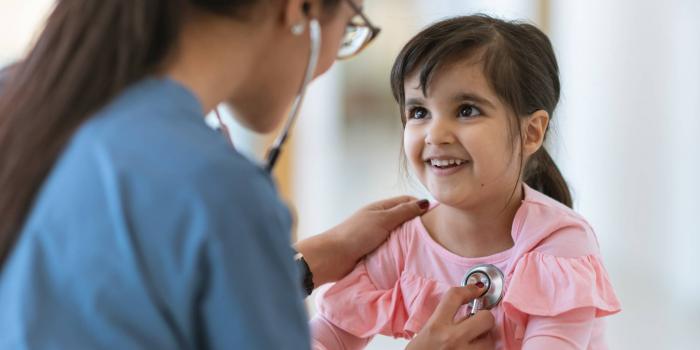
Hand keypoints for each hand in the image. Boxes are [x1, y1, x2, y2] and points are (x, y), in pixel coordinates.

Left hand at [294, 196, 428, 285]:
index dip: (421, 206)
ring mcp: (376, 236)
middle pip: (404, 219)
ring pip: (399, 235)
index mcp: (381, 208)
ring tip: (428, 247)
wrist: (333, 257)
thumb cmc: (356, 234)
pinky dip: (401, 251)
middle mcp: (379, 220)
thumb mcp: (383, 219)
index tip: (438, 215)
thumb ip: (404, 212)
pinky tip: (412, 258)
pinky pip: (392, 249)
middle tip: (437, 234)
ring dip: (409, 240)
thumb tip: (425, 202)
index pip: (406, 201)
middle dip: (418, 224)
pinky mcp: (374, 251)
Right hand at [407, 285, 495, 349]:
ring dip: (484, 341)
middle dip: (484, 319)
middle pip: (486, 318)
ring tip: (471, 344)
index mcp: (436, 327)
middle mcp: (452, 340)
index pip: (455, 297)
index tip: (477, 289)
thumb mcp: (426, 333)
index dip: (469, 289)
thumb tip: (467, 314)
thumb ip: (443, 321)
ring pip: (490, 341)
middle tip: (478, 323)